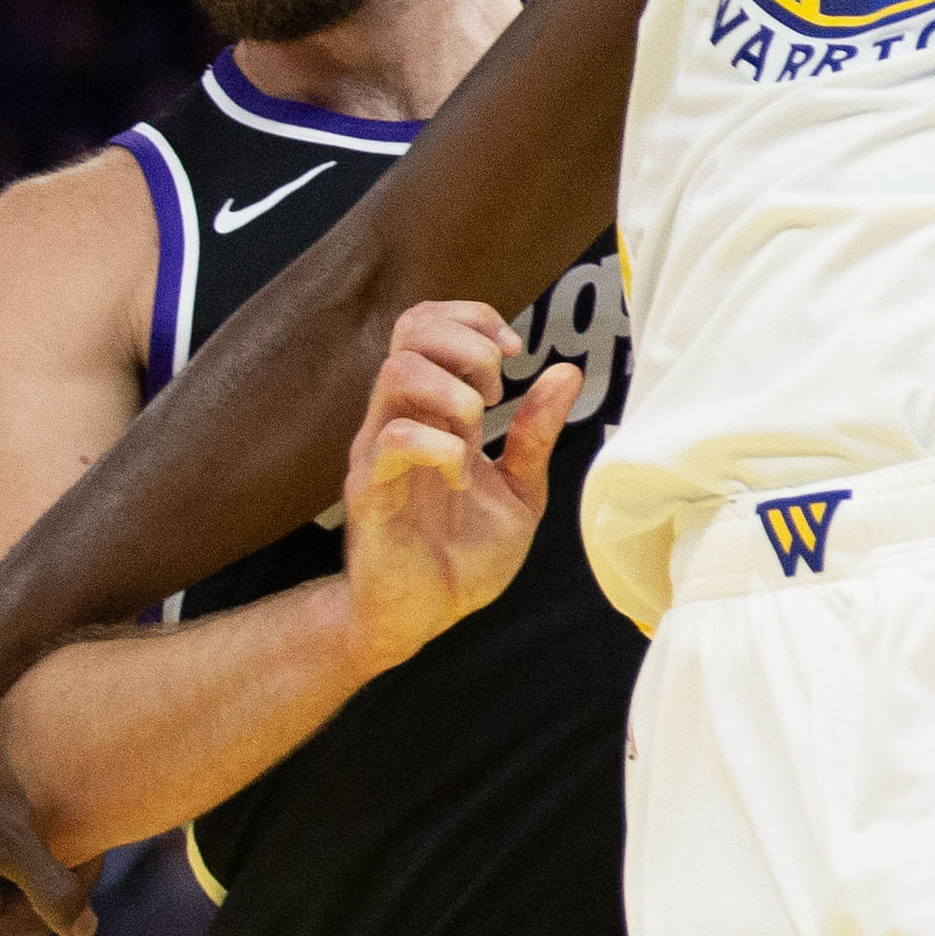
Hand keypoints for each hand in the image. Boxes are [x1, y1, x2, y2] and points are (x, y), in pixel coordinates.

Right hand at [0, 664, 98, 935]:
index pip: (35, 920)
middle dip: (44, 874)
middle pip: (8, 905)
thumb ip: (52, 891)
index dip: (75, 884)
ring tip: (44, 819)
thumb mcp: (15, 839)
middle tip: (76, 832)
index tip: (96, 844)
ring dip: (18, 859)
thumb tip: (85, 933)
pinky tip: (8, 810)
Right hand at [337, 302, 579, 676]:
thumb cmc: (464, 554)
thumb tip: (566, 370)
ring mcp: (380, 452)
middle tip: (496, 391)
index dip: (474, 318)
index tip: (515, 350)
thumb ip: (537, 433)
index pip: (428, 323)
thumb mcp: (521, 489)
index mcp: (434, 411)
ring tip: (478, 427)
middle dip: (467, 343)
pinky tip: (461, 475)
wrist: (425, 617)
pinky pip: (389, 440)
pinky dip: (438, 446)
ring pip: (395, 372)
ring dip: (453, 389)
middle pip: (410, 330)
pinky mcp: (368, 493)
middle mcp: (401, 419)